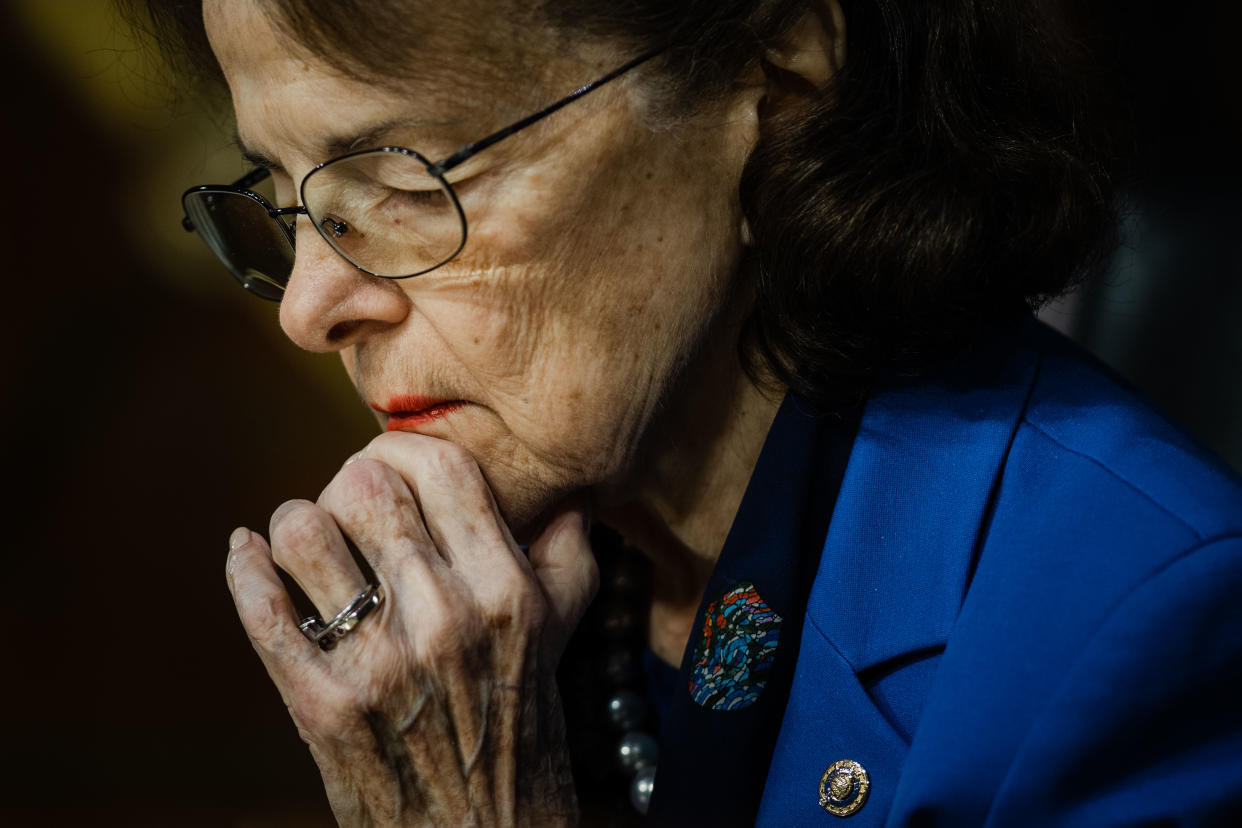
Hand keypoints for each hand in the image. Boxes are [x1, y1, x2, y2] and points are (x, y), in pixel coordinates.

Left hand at [224, 432, 598, 826]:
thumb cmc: (522, 728)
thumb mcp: (559, 636)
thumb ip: (566, 555)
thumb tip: (567, 492)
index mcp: (506, 590)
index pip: (442, 468)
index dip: (404, 448)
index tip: (391, 464)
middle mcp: (445, 617)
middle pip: (364, 487)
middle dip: (345, 484)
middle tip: (346, 503)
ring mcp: (380, 664)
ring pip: (303, 536)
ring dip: (294, 526)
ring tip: (306, 541)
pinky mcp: (322, 708)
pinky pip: (262, 612)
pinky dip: (244, 570)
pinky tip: (247, 555)